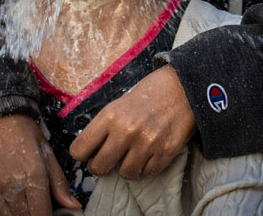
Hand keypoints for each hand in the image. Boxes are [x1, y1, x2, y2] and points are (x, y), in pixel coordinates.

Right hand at [0, 113, 80, 215]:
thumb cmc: (21, 131)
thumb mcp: (46, 151)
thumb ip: (59, 182)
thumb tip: (74, 206)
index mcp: (34, 175)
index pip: (43, 215)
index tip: (52, 215)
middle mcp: (12, 186)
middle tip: (39, 209)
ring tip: (26, 208)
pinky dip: (1, 214)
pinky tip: (10, 207)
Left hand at [70, 65, 195, 179]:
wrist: (183, 88)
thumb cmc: (147, 96)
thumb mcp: (119, 105)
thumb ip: (104, 128)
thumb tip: (89, 154)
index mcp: (110, 116)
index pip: (79, 150)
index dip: (83, 154)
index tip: (91, 152)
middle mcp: (126, 130)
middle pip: (99, 167)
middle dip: (102, 166)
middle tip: (110, 159)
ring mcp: (147, 143)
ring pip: (125, 174)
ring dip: (128, 167)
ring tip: (134, 153)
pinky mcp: (165, 152)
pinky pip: (147, 173)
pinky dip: (147, 166)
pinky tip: (150, 151)